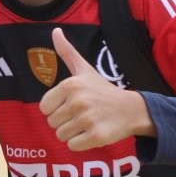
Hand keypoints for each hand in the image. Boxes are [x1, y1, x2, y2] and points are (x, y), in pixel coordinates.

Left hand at [38, 28, 151, 150]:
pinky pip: (72, 146)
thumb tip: (55, 30)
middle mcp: (78, 101)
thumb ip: (67, 52)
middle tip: (83, 114)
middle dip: (65, 122)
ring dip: (72, 133)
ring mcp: (88, 119)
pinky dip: (81, 143)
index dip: (56, 109)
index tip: (72, 104)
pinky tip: (92, 132)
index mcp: (70, 85)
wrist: (131, 109)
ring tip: (88, 123)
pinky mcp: (96, 136)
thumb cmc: (102, 90)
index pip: (44, 108)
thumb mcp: (84, 69)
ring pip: (61, 136)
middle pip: (52, 123)